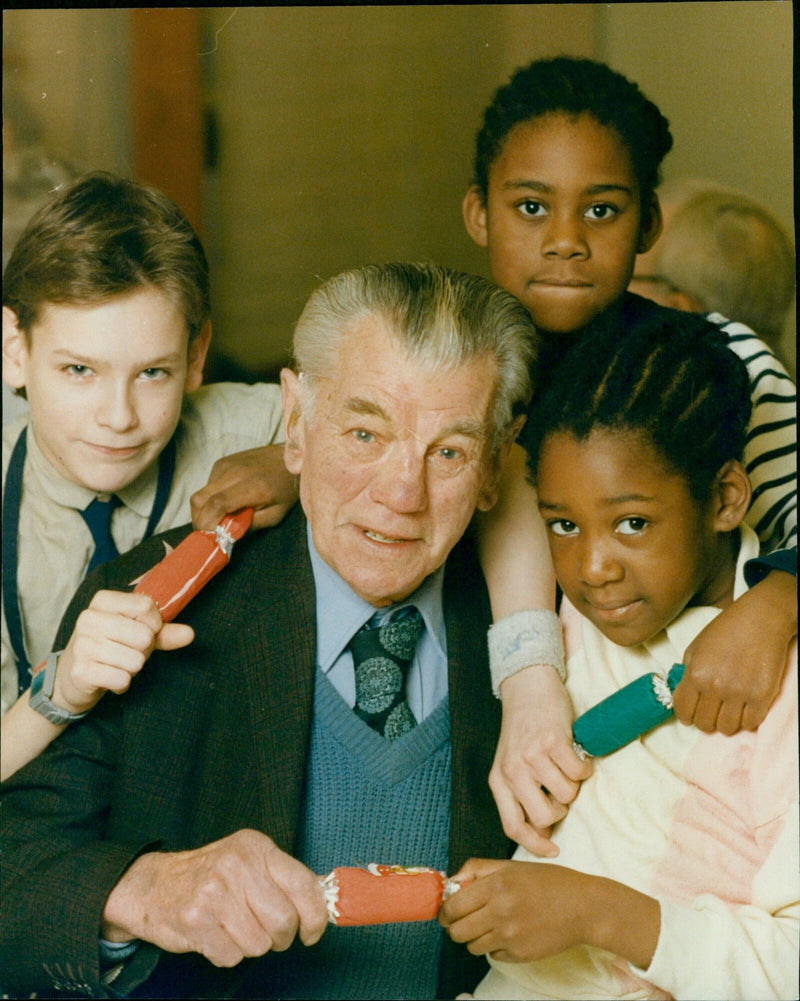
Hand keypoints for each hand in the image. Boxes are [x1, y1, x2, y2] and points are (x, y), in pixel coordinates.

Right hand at [53, 590, 193, 714]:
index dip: (154, 624)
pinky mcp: (80, 670)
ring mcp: (82, 644)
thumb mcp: (137, 632)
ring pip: (136, 660)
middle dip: (143, 650)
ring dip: (132, 668)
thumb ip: (164, 631)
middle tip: (126, 651)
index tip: (143, 630)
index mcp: (102, 600)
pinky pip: (123, 679)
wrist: (72, 675)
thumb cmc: (111, 646)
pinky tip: (108, 678)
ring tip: (116, 664)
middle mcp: (88, 618)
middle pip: (144, 635)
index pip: (147, 606)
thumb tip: (190, 634)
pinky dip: (122, 684)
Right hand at [102, 830, 327, 966]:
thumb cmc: (211, 876)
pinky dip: (227, 954)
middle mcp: (237, 864)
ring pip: (259, 944)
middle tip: (266, 932)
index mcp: (256, 847)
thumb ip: (283, 879)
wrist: (154, 885)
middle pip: (283, 921)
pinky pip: (231, 956)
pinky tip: (215, 934)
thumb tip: (323, 906)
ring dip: (250, 945)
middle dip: (280, 937)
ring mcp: (214, 891)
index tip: (312, 932)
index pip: (303, 884)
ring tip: (233, 927)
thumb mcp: (249, 861)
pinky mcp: (195, 920)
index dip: (315, 916)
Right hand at [190, 445, 297, 531]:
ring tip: (219, 518)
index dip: (207, 523)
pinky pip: (207, 485)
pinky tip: (225, 501)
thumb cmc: (286, 489)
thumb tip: (224, 534)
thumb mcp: (275, 515)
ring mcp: (226, 465)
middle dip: (198, 520)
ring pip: (200, 493)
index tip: (209, 536)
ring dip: (204, 510)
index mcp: (252, 487)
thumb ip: (249, 525)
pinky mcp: (222, 462)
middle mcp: (235, 473)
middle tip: (208, 532)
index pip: (217, 504)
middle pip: (199, 499)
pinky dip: (210, 498)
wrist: (290, 458)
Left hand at [439, 858, 590, 962]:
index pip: (452, 907)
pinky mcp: (520, 955)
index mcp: (495, 886)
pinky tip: (510, 933)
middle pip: (457, 931)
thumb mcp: (512, 865)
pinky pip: (493, 955)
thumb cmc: (547, 882)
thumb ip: (478, 869)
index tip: (448, 911)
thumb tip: (452, 881)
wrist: (582, 907)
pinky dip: (495, 947)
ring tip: (490, 925)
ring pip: (472, 946)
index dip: (445, 910)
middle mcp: (500, 912)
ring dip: (475, 937)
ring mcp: (510, 937)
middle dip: (455, 926)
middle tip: (464, 920)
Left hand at [489, 667, 591, 856]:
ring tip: (564, 765)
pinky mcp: (553, 742)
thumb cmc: (523, 730)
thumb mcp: (510, 763)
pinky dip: (583, 767)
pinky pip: (578, 773)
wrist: (527, 688)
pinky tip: (574, 753)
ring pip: (566, 795)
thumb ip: (520, 793)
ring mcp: (532, 756)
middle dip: (559, 811)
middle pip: (543, 817)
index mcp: (498, 780)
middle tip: (560, 792)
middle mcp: (512, 770)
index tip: (553, 850)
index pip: (513, 826)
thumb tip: (543, 830)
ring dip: (572, 784)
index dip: (534, 844)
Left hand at [675, 570, 796, 733]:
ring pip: (727, 728)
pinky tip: (745, 708)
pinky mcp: (762, 695)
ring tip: (729, 709)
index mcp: (695, 674)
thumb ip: (687, 672)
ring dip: (726, 722)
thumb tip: (684, 695)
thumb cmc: (725, 630)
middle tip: (712, 711)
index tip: (691, 715)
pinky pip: (750, 724)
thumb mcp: (695, 647)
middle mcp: (715, 686)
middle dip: (706, 720)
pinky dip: (746, 720)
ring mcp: (739, 692)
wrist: (760, 619)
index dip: (686, 716)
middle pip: (705, 724)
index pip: (683, 711)